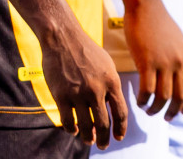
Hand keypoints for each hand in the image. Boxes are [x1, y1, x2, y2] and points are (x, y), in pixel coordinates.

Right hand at [39, 22, 126, 147]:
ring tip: (89, 141)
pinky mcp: (62, 96)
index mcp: (112, 81)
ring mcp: (79, 94)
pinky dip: (72, 129)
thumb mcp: (107, 64)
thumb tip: (114, 106)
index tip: (119, 136)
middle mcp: (97, 90)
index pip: (121, 112)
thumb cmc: (86, 50)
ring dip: (88, 137)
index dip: (121, 128)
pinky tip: (73, 130)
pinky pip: (68, 121)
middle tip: (104, 145)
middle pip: (104, 123)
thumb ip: (111, 85)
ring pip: (86, 126)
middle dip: (105, 138)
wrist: (63, 38)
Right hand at [123, 0, 182, 119]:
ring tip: (148, 110)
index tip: (181, 112)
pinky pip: (147, 90)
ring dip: (156, 108)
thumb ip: (179, 56)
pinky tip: (139, 101)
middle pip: (180, 96)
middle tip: (165, 117)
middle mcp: (179, 62)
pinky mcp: (148, 62)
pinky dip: (144, 100)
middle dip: (173, 111)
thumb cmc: (157, 22)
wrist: (145, 6)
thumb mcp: (177, 40)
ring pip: (163, 96)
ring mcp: (164, 62)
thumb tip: (178, 72)